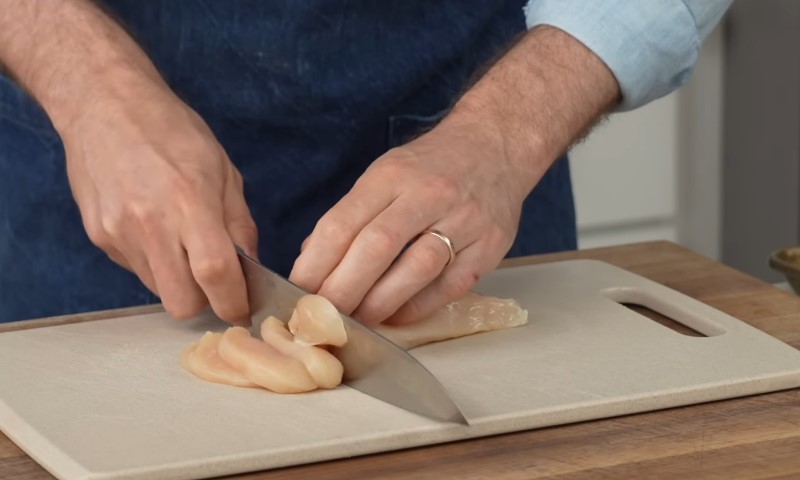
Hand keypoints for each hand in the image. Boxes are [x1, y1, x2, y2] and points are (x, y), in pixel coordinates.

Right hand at [61, 80, 256, 323]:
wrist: (103, 105)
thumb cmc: (172, 131)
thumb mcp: (223, 170)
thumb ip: (239, 224)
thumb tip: (251, 268)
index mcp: (190, 203)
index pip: (216, 275)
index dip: (234, 302)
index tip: (243, 309)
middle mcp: (151, 225)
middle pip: (181, 303)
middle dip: (204, 303)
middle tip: (215, 283)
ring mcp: (119, 234)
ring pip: (157, 290)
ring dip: (177, 281)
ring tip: (181, 243)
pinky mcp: (99, 237)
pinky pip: (136, 269)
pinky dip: (154, 263)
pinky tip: (154, 230)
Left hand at [289, 113, 534, 324]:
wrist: (496, 145)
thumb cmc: (431, 165)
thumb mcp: (385, 173)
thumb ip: (351, 215)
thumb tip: (312, 260)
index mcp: (392, 175)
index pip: (344, 222)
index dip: (316, 264)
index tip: (297, 292)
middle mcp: (429, 194)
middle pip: (377, 247)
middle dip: (343, 289)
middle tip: (322, 318)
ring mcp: (465, 220)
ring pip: (416, 269)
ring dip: (380, 303)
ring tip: (357, 323)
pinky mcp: (491, 245)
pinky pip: (450, 286)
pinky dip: (417, 307)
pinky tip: (395, 316)